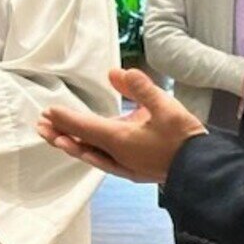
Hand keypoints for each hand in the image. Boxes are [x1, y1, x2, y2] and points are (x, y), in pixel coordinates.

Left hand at [36, 68, 205, 181]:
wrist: (202, 170)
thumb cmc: (184, 138)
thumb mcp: (165, 106)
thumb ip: (139, 88)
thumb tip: (115, 72)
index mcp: (120, 140)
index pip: (84, 126)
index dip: (65, 118)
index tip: (48, 111)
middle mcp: (116, 156)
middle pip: (80, 143)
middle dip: (59, 133)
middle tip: (40, 126)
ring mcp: (123, 166)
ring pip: (89, 155)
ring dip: (71, 145)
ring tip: (55, 138)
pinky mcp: (131, 171)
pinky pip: (102, 162)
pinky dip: (88, 155)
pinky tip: (86, 152)